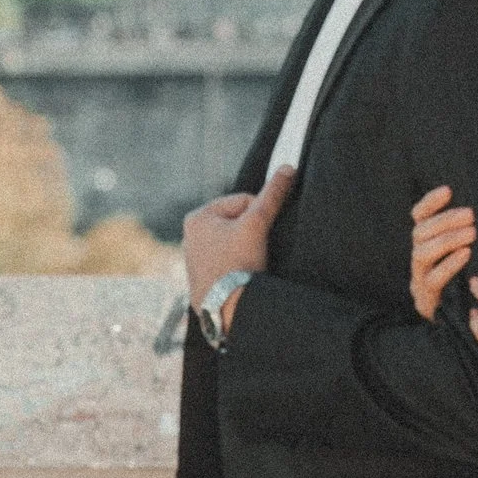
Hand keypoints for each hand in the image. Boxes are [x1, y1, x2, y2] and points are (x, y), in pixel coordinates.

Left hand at [183, 167, 294, 320]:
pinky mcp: (201, 278)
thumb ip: (273, 194)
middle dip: (251, 234)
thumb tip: (288, 167)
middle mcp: (189, 236)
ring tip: (248, 266)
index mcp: (197, 217)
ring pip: (233, 242)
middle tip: (255, 253)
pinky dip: (237, 265)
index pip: (243, 201)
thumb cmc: (238, 263)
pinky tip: (241, 276)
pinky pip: (227, 261)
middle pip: (237, 221)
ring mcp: (193, 258)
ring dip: (245, 250)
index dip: (259, 216)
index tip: (260, 237)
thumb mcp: (258, 224)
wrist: (227, 311)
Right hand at [410, 185, 477, 319]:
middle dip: (445, 220)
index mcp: (427, 245)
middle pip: (420, 233)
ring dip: (447, 240)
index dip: (430, 202)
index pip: (419, 217)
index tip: (449, 190)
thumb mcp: (469, 256)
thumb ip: (470, 235)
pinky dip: (449, 264)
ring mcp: (419, 281)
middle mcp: (419, 261)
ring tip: (471, 234)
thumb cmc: (470, 284)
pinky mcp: (426, 301)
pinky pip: (432, 279)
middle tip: (470, 214)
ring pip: (422, 253)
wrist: (459, 328)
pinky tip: (466, 255)